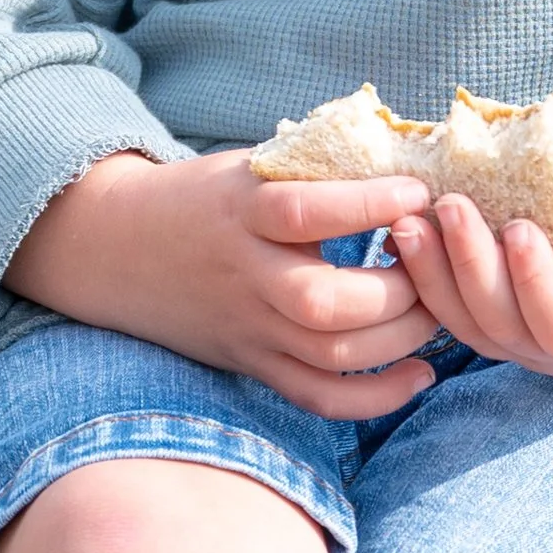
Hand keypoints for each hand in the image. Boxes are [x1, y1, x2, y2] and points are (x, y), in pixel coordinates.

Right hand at [3, 149, 443, 418]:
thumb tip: (412, 155)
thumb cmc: (204, 198)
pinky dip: (375, 397)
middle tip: (435, 264)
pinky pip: (317, 397)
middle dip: (398, 291)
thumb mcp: (247, 167)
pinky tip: (420, 374)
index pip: (304, 212)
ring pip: (329, 353)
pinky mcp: (253, 363)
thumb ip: (313, 171)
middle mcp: (244, 274)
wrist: (115, 249)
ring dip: (400, 338)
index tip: (418, 192)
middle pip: (324, 303)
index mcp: (241, 210)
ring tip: (437, 311)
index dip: (368, 204)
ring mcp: (248, 326)